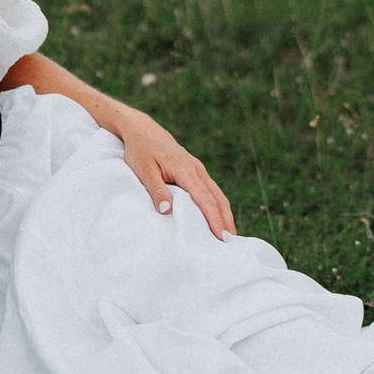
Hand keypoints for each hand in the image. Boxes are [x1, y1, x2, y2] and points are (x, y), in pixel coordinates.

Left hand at [108, 108, 234, 238]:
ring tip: (228, 234)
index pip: (206, 200)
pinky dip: (217, 205)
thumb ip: (156, 190)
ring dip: (224, 213)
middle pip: (218, 198)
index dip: (215, 220)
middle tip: (232, 243)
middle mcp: (197, 170)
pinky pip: (210, 189)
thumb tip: (167, 211)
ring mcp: (197, 169)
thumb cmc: (141, 150)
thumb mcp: (144, 171)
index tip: (222, 238)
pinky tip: (216, 216)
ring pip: (217, 193)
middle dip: (226, 220)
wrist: (141, 129)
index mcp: (187, 171)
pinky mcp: (194, 170)